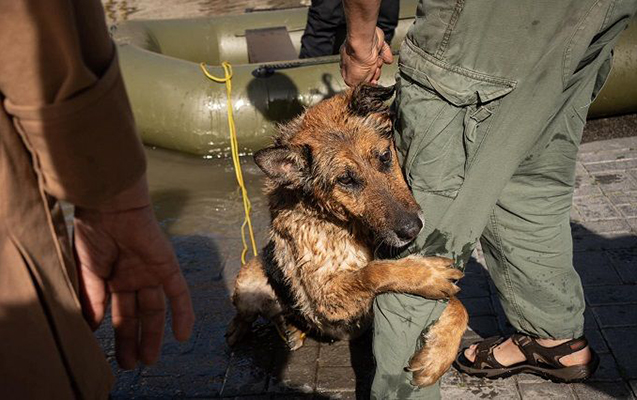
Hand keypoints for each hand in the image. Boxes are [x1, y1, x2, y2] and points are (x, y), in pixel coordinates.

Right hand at [74, 202, 194, 368]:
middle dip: (134, 340)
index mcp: (113, 279)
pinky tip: (183, 335)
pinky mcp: (167, 266)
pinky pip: (179, 293)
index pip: (117, 313)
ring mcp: (152, 273)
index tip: (112, 357)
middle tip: (130, 364)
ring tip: (149, 359)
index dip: (117, 334)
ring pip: (156, 309)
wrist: (111, 206)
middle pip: (137, 315)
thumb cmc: (94, 233)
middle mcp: (134, 278)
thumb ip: (92, 298)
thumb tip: (91, 327)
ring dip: (156, 333)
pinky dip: (183, 313)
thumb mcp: (87, 271)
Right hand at [340, 27, 393, 86]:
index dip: (366, 82)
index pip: (359, 79)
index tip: (371, 83)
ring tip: (376, 61)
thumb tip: (360, 88)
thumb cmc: (356, 59)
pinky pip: (384, 54)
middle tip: (374, 70)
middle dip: (374, 73)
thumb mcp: (352, 81)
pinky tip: (382, 56)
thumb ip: (356, 85)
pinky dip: (385, 55)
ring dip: (378, 64)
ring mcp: (367, 52)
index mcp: (348, 68)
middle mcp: (357, 59)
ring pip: (377, 64)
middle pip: (369, 72)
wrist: (365, 42)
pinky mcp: (377, 45)